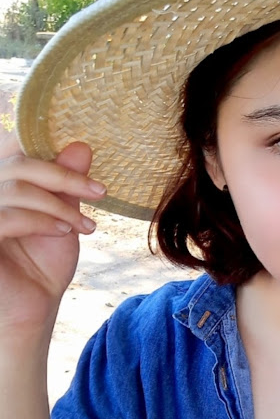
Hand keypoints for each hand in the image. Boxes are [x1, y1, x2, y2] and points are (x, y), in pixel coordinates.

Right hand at [0, 133, 106, 334]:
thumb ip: (66, 182)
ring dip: (59, 205)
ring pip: (16, 189)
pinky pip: (7, 217)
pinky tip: (64, 232)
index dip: (42, 145)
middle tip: (99, 192)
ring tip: (84, 225)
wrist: (34, 307)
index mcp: (2, 185)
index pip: (11, 148)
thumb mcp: (63, 215)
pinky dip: (42, 221)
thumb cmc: (44, 261)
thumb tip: (81, 144)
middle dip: (64, 177)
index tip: (81, 155)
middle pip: (17, 163)